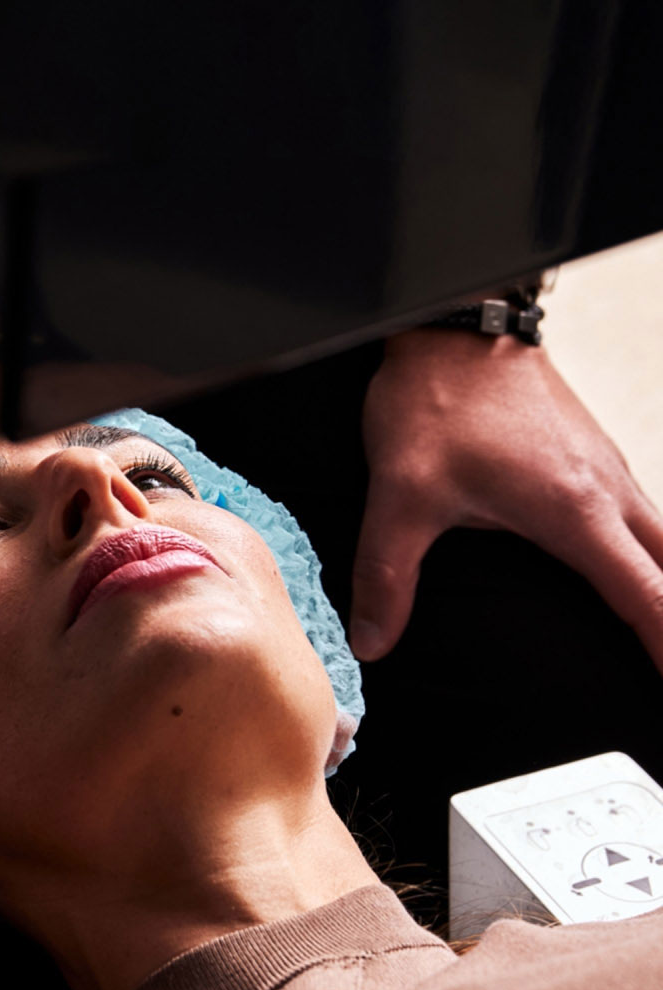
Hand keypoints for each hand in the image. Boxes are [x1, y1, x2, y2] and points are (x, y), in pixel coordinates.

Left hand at [351, 328, 662, 669]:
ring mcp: (607, 469)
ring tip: (656, 631)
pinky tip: (631, 570)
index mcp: (574, 513)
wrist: (452, 329)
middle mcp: (607, 491)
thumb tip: (373, 641)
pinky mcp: (593, 455)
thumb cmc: (436, 401)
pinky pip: (642, 515)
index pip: (648, 596)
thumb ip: (386, 575)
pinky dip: (651, 552)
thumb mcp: (399, 496)